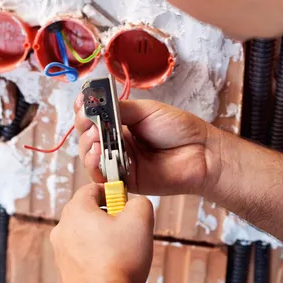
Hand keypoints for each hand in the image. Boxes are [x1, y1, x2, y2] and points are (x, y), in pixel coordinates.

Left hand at [51, 184, 153, 282]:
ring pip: (84, 236)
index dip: (112, 193)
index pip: (91, 189)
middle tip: (127, 228)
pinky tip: (113, 271)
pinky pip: (82, 257)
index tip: (125, 203)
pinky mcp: (64, 275)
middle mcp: (62, 230)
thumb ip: (140, 202)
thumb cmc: (119, 262)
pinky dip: (96, 259)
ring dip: (102, 239)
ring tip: (122, 253)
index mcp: (76, 211)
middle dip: (108, 216)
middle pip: (87, 212)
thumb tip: (136, 204)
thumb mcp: (140, 220)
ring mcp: (60, 254)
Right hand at [75, 96, 220, 197]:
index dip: (84, 110)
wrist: (200, 152)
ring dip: (86, 145)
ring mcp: (120, 162)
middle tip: (89, 121)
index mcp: (121, 124)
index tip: (81, 102)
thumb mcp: (146, 110)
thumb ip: (119, 109)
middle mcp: (117, 143)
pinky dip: (94, 165)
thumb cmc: (177, 128)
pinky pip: (102, 176)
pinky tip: (96, 154)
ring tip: (95, 137)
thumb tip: (96, 104)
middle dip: (84, 127)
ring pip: (90, 157)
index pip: (94, 117)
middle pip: (88, 137)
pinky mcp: (125, 181)